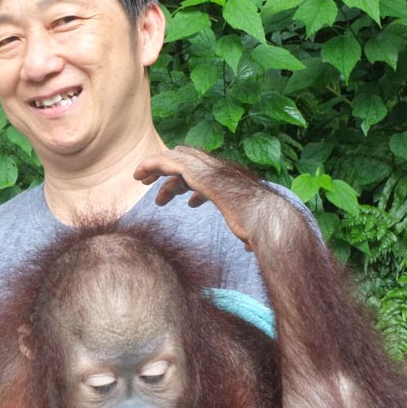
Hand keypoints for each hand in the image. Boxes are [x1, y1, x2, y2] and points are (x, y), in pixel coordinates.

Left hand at [133, 146, 285, 249]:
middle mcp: (220, 172)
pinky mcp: (199, 174)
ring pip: (177, 159)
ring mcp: (210, 170)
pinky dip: (153, 164)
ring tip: (141, 179)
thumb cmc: (261, 229)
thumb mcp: (249, 230)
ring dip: (157, 166)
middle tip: (152, 184)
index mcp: (230, 183)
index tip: (184, 200)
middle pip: (189, 163)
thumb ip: (247, 234)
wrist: (266, 220)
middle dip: (170, 171)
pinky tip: (141, 174)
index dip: (194, 184)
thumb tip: (251, 248)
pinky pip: (170, 163)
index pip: (206, 175)